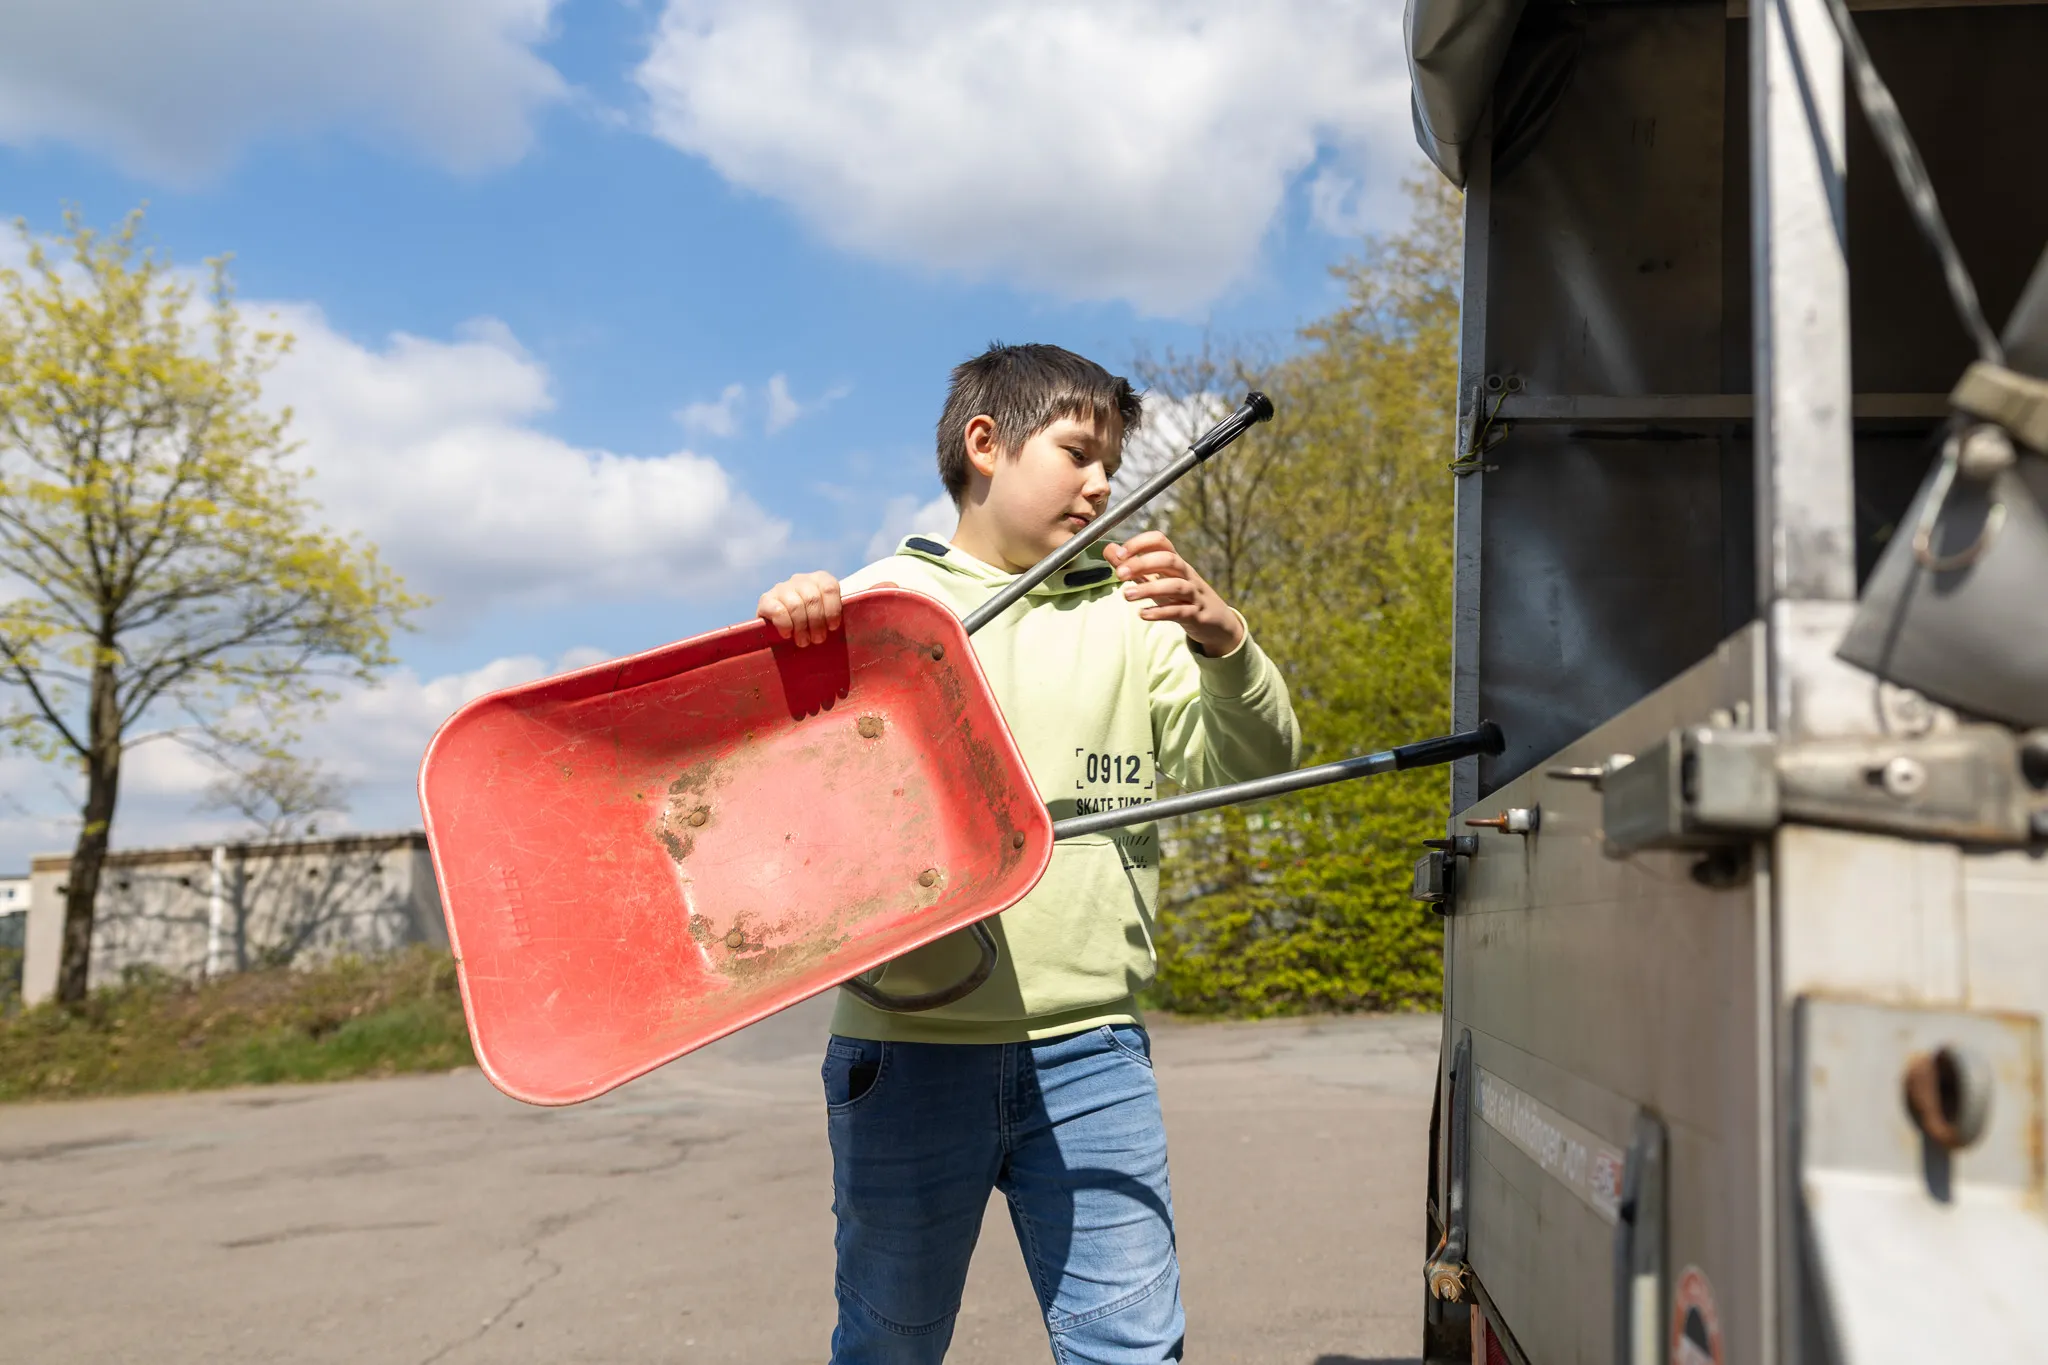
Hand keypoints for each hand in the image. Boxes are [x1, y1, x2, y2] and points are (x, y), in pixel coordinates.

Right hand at [756, 571, 842, 646]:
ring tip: (804, 641)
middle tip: (818, 640)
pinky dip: (785, 625)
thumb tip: (858, 621)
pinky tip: (788, 635)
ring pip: (796, 605)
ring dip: (801, 627)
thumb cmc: (814, 624)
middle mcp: (800, 579)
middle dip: (817, 623)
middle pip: (812, 599)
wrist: (783, 627)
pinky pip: (778, 611)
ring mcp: (782, 588)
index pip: (829, 587)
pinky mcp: (765, 600)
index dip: (832, 610)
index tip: (833, 628)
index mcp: (819, 579)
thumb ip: (838, 615)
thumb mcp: (828, 616)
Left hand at [1104, 532, 1244, 655]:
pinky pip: (1180, 611)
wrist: (1215, 622)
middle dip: (1142, 563)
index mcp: (1175, 562)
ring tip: (1127, 595)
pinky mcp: (1196, 614)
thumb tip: (1109, 549)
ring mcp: (1193, 594)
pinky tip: (1143, 614)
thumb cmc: (1181, 597)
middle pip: (1168, 560)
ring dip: (1149, 588)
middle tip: (1119, 574)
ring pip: (1175, 585)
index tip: (1120, 553)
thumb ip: (1133, 566)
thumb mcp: (1157, 580)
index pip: (1161, 541)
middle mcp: (1185, 574)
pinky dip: (1160, 612)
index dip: (1140, 543)